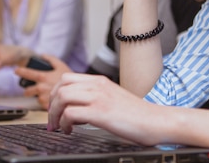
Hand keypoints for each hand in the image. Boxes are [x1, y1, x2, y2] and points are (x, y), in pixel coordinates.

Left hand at [16, 55, 70, 109]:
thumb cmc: (70, 79)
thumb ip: (51, 59)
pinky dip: (45, 103)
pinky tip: (51, 100)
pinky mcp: (47, 107)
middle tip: (33, 89)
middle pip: (27, 91)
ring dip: (38, 97)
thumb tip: (43, 55)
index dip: (20, 71)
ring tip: (46, 94)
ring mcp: (43, 98)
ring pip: (35, 98)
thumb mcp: (61, 66)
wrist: (78, 92)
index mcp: (43, 77)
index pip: (27, 73)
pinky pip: (42, 105)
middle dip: (28, 90)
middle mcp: (41, 88)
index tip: (16, 70)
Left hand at [47, 73, 165, 145]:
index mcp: (100, 81)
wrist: (156, 121)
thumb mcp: (113, 98)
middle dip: (51, 104)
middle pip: (60, 86)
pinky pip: (70, 113)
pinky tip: (70, 131)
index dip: (55, 93)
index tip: (55, 109)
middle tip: (53, 120)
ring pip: (62, 97)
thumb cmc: (137, 115)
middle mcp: (98, 86)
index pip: (67, 78)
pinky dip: (64, 123)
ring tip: (59, 127)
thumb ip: (96, 98)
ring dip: (55, 114)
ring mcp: (99, 97)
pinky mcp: (101, 112)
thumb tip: (76, 109)